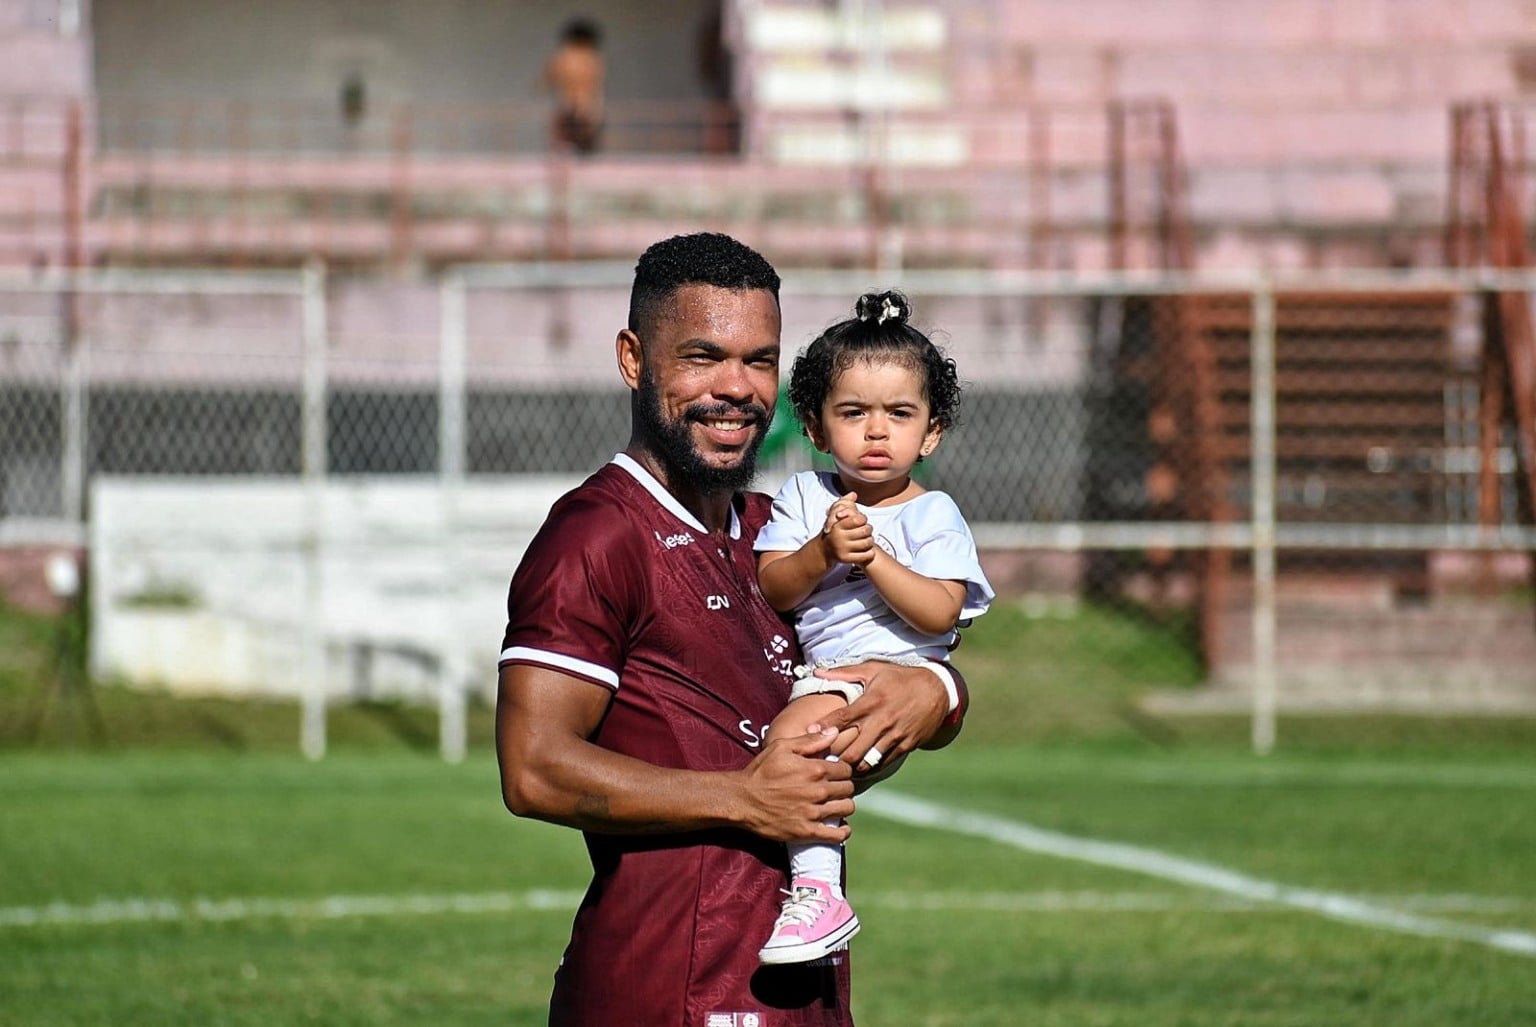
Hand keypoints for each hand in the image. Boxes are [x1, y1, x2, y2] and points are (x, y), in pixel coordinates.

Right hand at [736, 727, 855, 842]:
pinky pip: (836, 835)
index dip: (842, 770)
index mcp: (814, 769)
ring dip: (844, 805)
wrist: (741, 800)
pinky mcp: (806, 831)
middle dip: (844, 786)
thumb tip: (834, 732)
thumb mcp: (781, 747)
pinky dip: (842, 831)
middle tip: (835, 788)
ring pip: (846, 809)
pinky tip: (839, 826)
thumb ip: (810, 740)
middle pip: (848, 789)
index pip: (846, 769)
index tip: (835, 773)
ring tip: (835, 804)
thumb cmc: (760, 771)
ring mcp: (813, 812)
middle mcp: (817, 791)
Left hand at [806, 662, 947, 771]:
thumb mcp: (873, 669)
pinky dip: (871, 767)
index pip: (842, 718)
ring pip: (868, 761)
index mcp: (872, 701)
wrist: (937, 689)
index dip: (824, 728)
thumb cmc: (900, 678)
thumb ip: (844, 672)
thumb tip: (817, 671)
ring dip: (852, 766)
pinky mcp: (906, 745)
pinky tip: (860, 768)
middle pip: (852, 750)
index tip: (809, 733)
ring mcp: (895, 735)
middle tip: (822, 760)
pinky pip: (884, 763)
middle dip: (836, 757)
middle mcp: (882, 721)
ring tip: (839, 768)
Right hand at [822, 493, 873, 565]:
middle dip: (869, 529)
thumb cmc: (834, 531)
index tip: (862, 521)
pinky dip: (870, 552)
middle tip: (868, 530)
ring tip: (869, 539)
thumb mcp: (835, 516)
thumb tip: (853, 494)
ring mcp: (842, 549)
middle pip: (865, 530)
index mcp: (837, 526)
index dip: (863, 518)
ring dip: (871, 540)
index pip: (858, 519)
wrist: (824, 550)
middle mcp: (839, 538)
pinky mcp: (846, 560)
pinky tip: (868, 550)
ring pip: (867, 543)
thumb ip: (844, 503)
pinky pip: (865, 555)